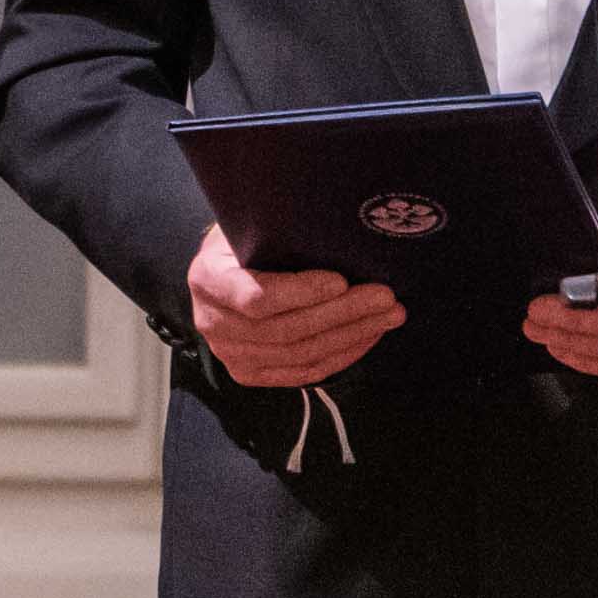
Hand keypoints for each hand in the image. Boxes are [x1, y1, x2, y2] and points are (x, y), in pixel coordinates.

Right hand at [193, 228, 401, 387]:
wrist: (226, 270)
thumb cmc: (248, 239)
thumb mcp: (252, 224)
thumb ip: (278, 229)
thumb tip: (335, 223)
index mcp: (208, 280)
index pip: (256, 297)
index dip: (302, 293)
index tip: (342, 280)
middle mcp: (214, 323)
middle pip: (286, 329)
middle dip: (344, 313)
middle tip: (385, 296)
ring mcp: (232, 355)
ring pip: (301, 353)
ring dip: (353, 334)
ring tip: (389, 314)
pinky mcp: (254, 373)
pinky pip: (305, 371)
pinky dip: (343, 354)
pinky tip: (370, 334)